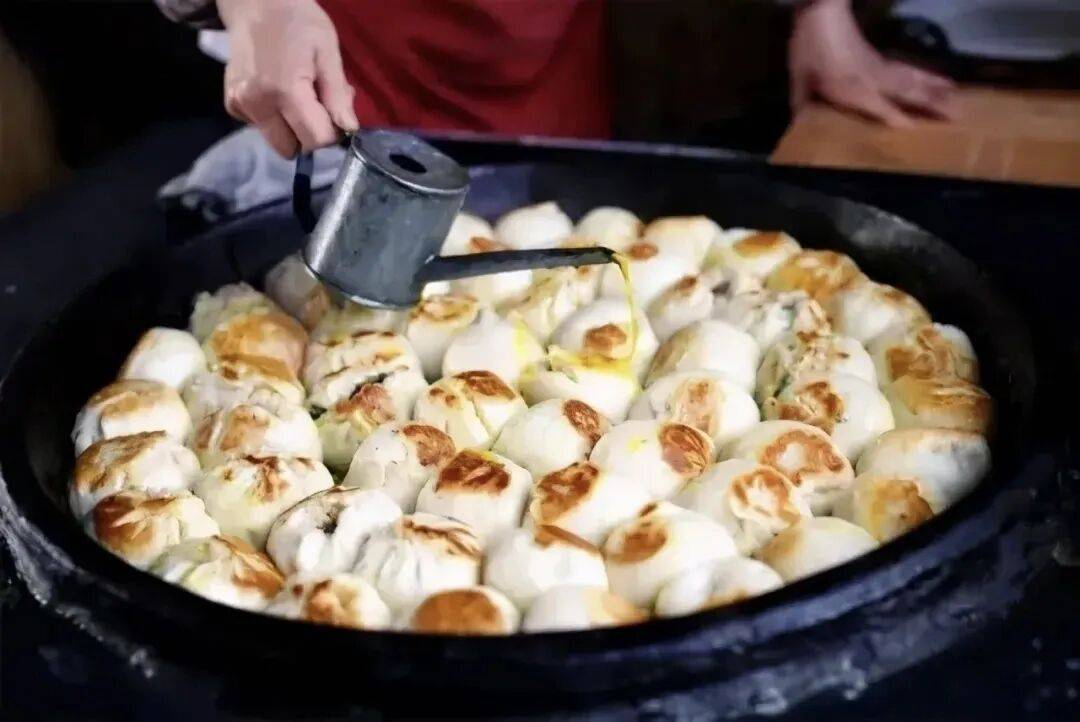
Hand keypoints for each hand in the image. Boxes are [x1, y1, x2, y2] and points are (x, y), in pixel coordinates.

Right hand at [218, 0, 358, 156]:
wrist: (255, 2)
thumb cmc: (298, 22)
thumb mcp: (327, 52)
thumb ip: (337, 94)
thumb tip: (349, 130)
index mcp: (284, 91)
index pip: (316, 140)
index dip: (332, 132)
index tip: (335, 113)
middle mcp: (257, 104)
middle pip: (292, 149)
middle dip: (309, 134)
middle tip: (316, 105)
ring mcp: (240, 105)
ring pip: (277, 141)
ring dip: (292, 128)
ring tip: (296, 94)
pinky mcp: (231, 104)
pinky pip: (261, 127)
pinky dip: (274, 117)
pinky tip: (276, 89)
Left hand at [788, 0, 957, 126]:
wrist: (822, 12)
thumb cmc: (809, 47)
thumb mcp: (799, 79)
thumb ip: (802, 102)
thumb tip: (798, 122)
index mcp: (854, 88)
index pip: (882, 107)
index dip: (897, 118)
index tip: (916, 130)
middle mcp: (873, 79)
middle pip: (909, 92)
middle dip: (933, 103)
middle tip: (959, 114)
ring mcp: (879, 67)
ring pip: (913, 78)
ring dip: (935, 87)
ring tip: (957, 96)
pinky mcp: (879, 58)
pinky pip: (906, 69)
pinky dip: (924, 75)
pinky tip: (935, 79)